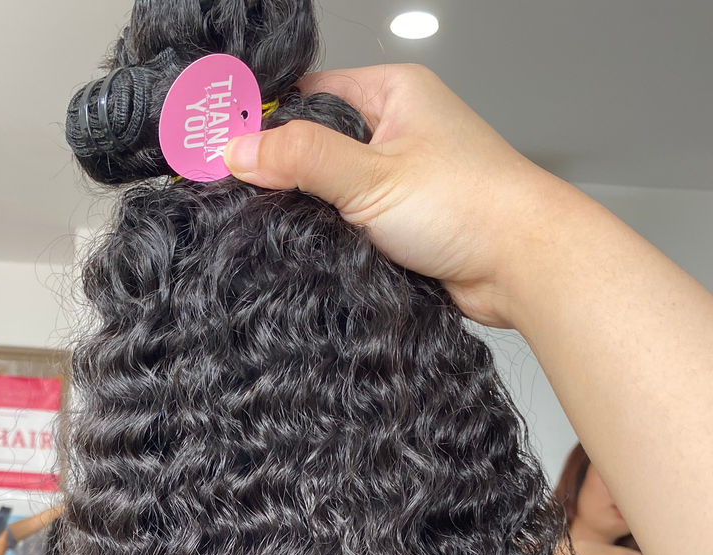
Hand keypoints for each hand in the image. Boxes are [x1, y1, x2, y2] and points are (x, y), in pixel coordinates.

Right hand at [224, 63, 574, 329]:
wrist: (523, 266)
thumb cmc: (469, 203)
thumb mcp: (371, 175)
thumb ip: (301, 160)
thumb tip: (236, 149)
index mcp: (392, 94)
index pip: (310, 94)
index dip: (267, 120)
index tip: (224, 149)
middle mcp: (395, 131)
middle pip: (316, 144)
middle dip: (284, 173)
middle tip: (242, 197)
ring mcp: (400, 179)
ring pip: (331, 190)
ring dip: (310, 212)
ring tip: (278, 227)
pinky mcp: (402, 224)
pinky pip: (350, 224)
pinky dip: (332, 237)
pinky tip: (312, 250)